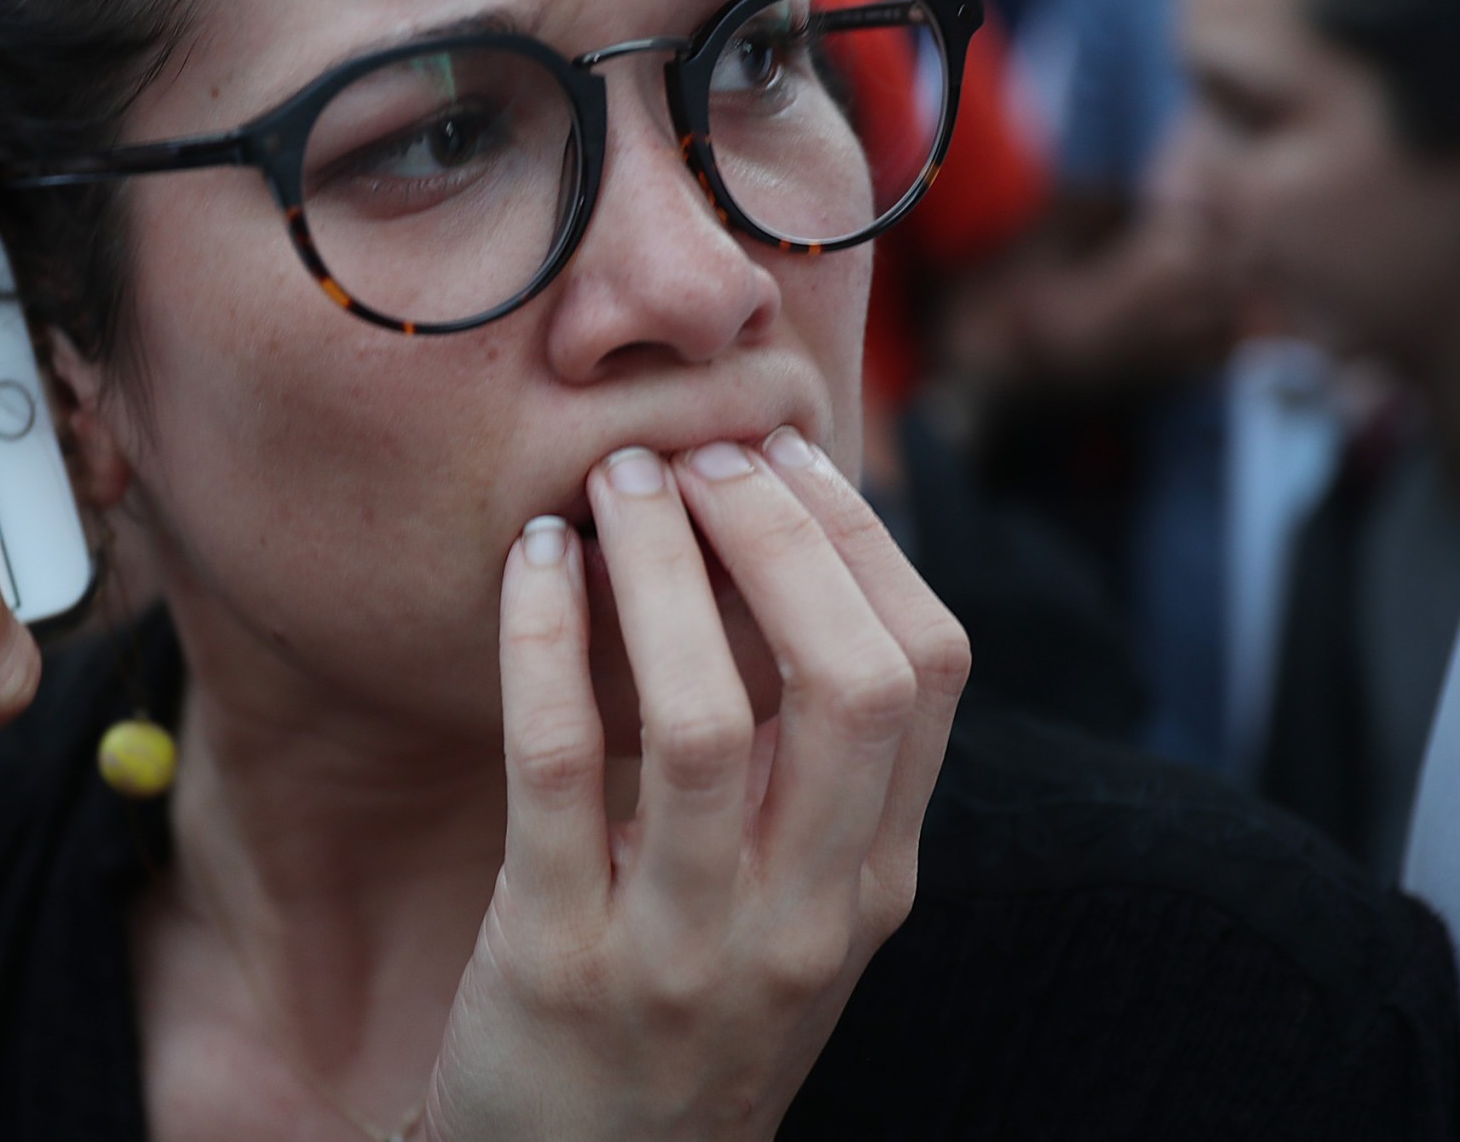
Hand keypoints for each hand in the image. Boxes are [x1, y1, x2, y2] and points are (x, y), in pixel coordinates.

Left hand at [423, 429, 969, 1140]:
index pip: (927, 670)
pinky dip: (546, 639)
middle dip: (776, 533)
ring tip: (611, 485)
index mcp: (874, 881)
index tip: (783, 449)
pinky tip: (531, 563)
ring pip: (702, 718)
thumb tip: (785, 544)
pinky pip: (556, 765)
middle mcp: (806, 916)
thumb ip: (803, 766)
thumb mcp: (786, 904)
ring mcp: (687, 948)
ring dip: (660, 570)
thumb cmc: (681, 1010)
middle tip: (694, 451)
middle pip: (849, 680)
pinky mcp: (557, 960)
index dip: (859, 535)